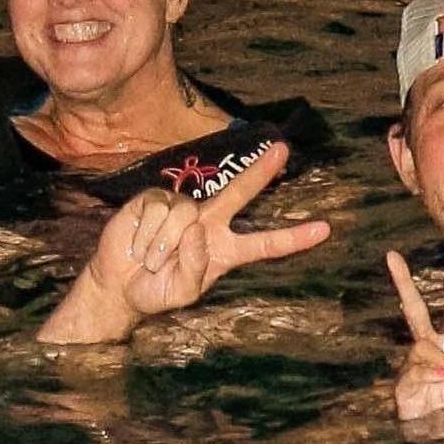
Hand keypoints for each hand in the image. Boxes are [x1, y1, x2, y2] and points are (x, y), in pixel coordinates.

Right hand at [38, 144, 330, 345]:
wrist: (119, 284)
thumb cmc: (156, 291)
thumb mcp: (183, 293)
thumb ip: (196, 269)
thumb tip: (198, 230)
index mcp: (225, 250)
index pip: (265, 244)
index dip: (294, 237)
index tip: (324, 229)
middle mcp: (208, 223)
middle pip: (240, 193)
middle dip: (261, 172)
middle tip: (283, 150)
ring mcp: (183, 208)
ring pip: (185, 215)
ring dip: (164, 245)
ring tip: (151, 260)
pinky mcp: (155, 199)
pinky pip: (160, 209)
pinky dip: (148, 234)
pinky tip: (140, 245)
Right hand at [387, 245, 443, 420]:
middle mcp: (433, 348)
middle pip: (414, 309)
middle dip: (403, 283)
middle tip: (392, 256)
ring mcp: (416, 364)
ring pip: (421, 346)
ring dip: (440, 359)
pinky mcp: (404, 384)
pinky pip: (414, 371)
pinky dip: (429, 375)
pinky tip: (439, 383)